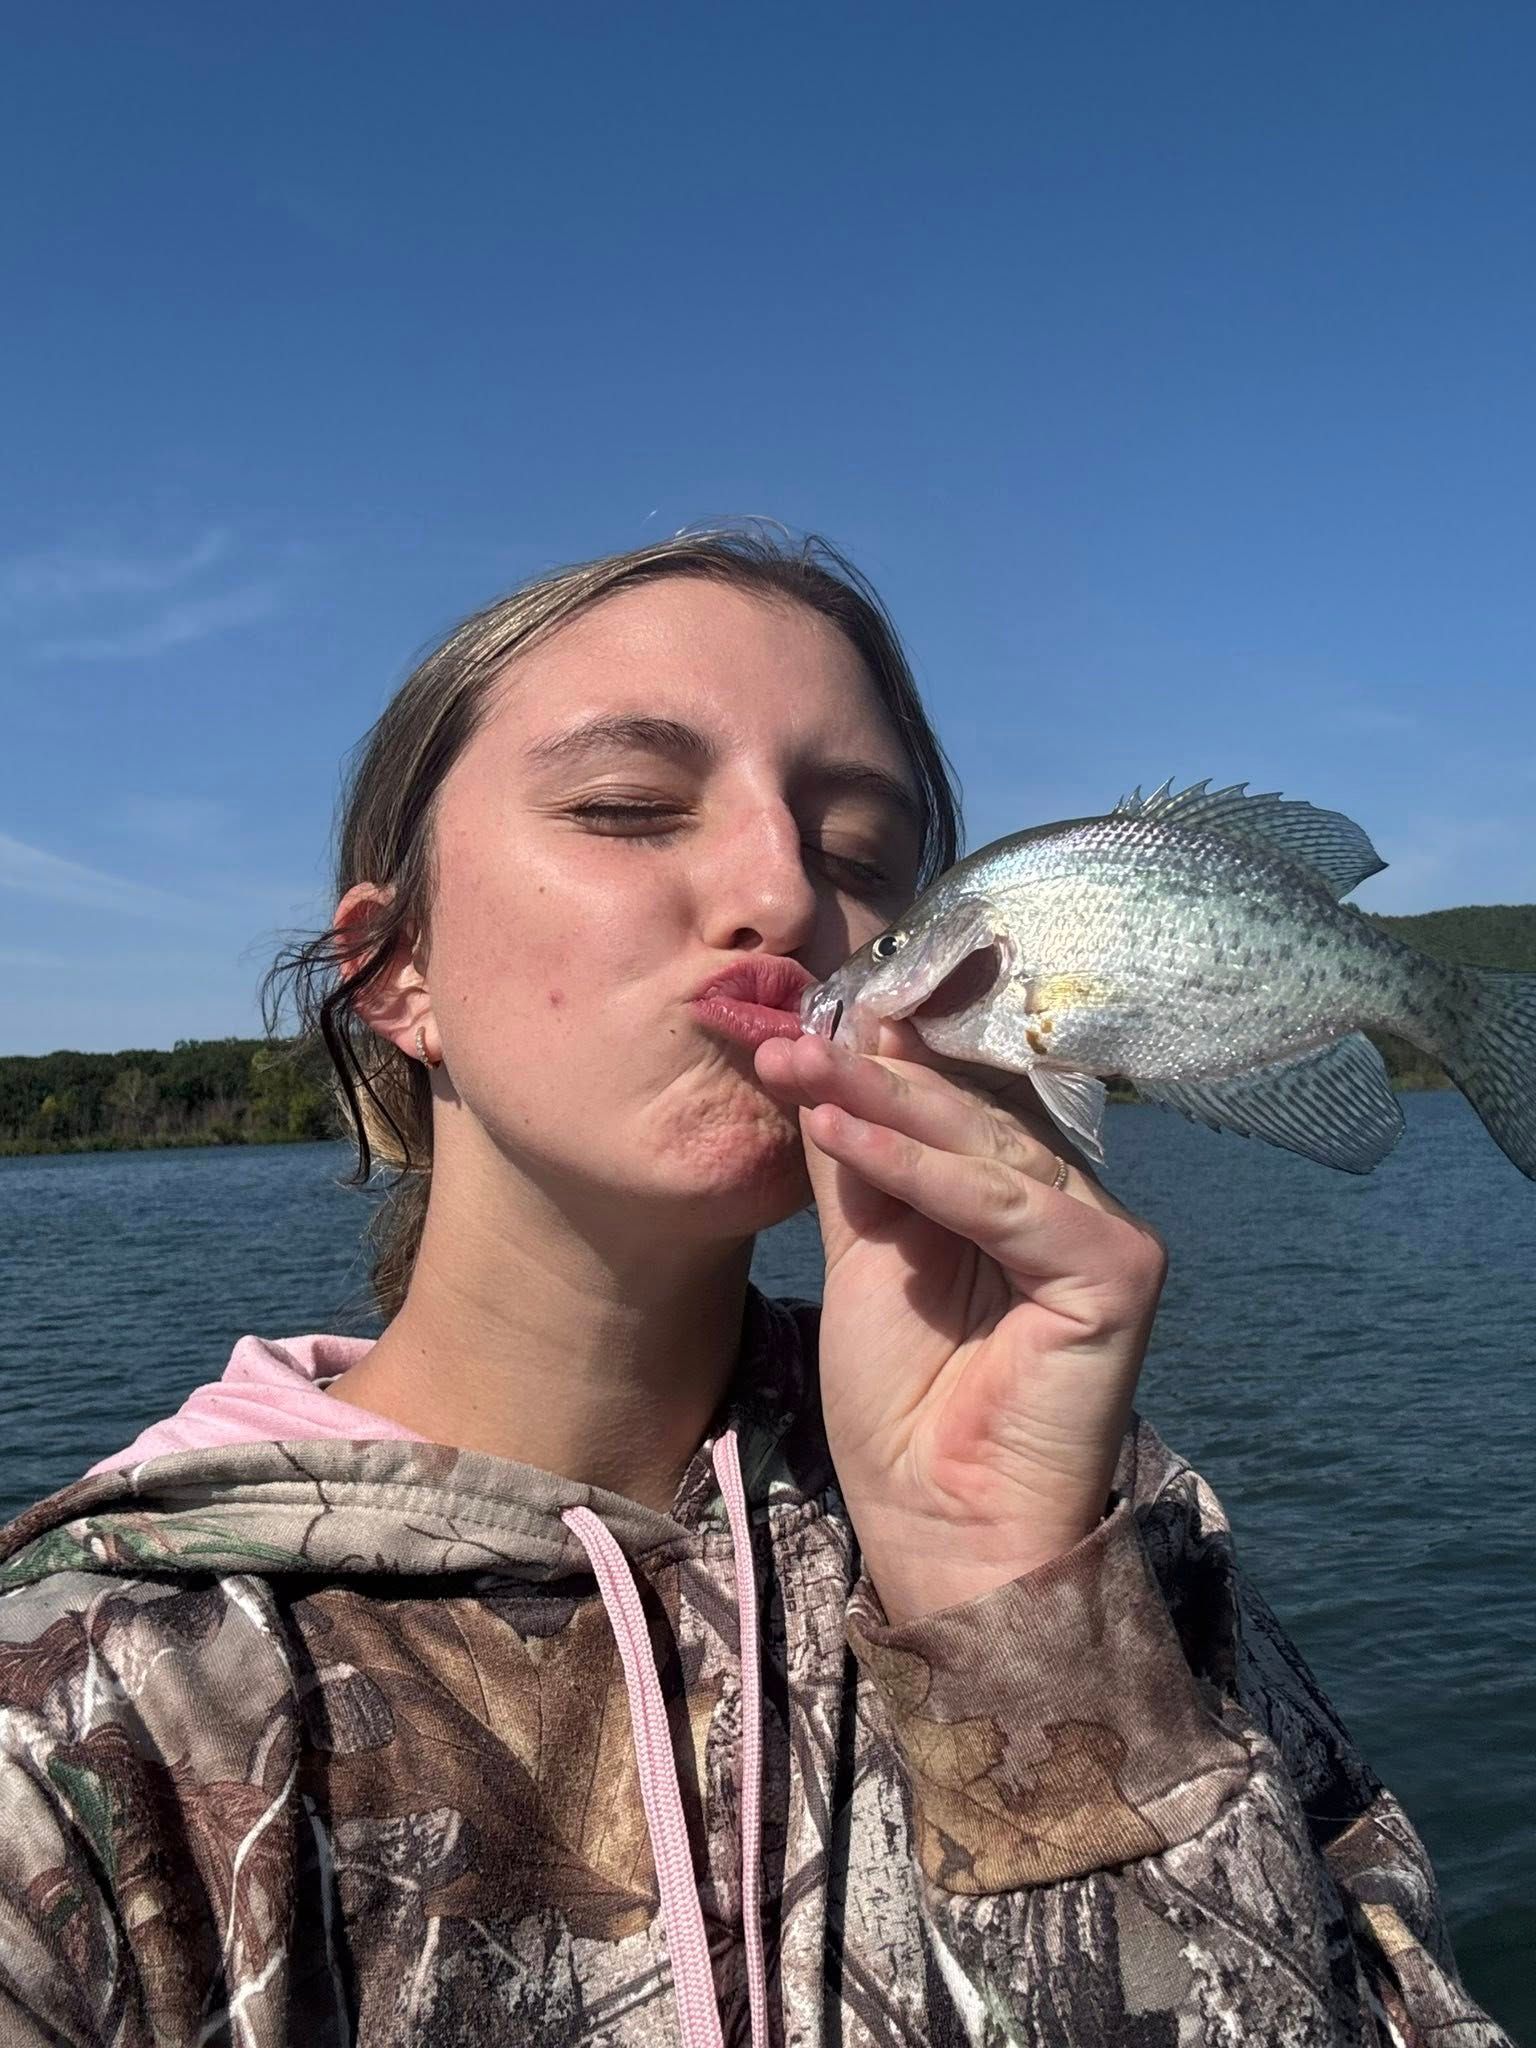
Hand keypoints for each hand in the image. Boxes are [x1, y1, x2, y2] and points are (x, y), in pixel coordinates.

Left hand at [753, 1022, 1166, 1624]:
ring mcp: (1103, 1235)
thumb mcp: (862, 1260)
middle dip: (868, 1073)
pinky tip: (847, 1135)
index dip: (879, 1064)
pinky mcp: (1119, 1269)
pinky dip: (922, 1170)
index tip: (793, 1025)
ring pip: (984, 1145)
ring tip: (801, 1069)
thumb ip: (857, 1166)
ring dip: (884, 1104)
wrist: (938, 1529)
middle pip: (966, 1115)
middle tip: (785, 1036)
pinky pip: (1006, 1201)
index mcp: (1018, 1202)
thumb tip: (826, 1057)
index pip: (952, 1107)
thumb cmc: (902, 1410)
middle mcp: (1069, 1207)